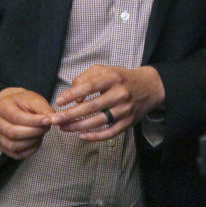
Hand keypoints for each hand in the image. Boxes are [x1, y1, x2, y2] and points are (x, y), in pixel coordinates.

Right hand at [0, 87, 53, 158]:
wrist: (16, 105)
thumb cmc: (24, 102)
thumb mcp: (35, 99)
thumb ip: (44, 109)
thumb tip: (53, 119)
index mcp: (2, 106)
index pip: (16, 117)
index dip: (34, 121)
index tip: (48, 120)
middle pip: (13, 133)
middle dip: (34, 132)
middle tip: (46, 128)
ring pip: (13, 145)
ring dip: (31, 142)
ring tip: (41, 134)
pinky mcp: (3, 145)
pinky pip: (15, 154)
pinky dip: (29, 151)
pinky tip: (36, 142)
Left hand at [50, 65, 164, 141]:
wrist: (151, 87)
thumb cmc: (122, 78)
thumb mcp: (106, 70)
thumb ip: (87, 77)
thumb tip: (74, 96)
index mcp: (113, 78)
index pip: (90, 86)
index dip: (73, 94)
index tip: (59, 101)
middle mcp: (120, 94)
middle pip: (92, 106)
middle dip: (70, 114)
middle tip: (54, 120)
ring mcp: (125, 110)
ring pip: (99, 121)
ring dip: (78, 126)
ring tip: (63, 128)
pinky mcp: (129, 122)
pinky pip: (110, 133)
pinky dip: (95, 136)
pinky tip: (82, 136)